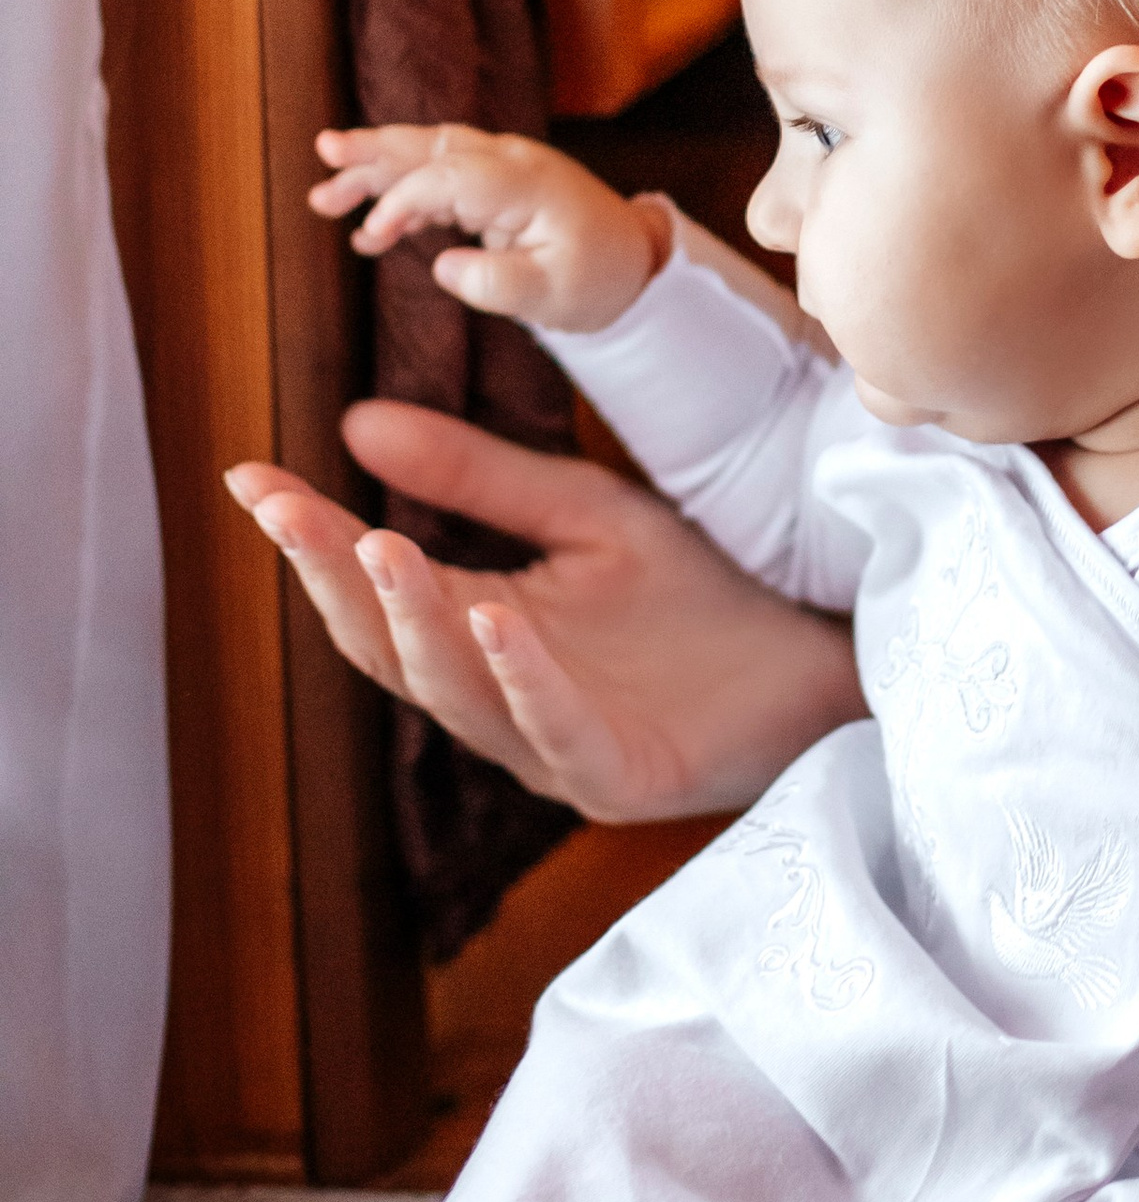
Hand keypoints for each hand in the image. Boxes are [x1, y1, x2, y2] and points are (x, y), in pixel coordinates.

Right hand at [225, 398, 859, 819]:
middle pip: (392, 651)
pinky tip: (497, 622)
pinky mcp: (623, 778)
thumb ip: (480, 478)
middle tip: (290, 512)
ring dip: (415, 622)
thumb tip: (354, 423)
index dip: (311, 541)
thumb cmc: (706, 585)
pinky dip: (523, 678)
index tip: (250, 479)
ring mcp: (557, 747)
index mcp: (483, 635)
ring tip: (380, 547)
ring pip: (458, 696)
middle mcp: (502, 701)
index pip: (375, 591)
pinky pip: (557, 730)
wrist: (824, 644)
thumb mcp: (584, 512)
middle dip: (336, 581)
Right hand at [309, 124, 663, 334]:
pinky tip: (370, 227)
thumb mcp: (556, 297)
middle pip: (435, 145)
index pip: (452, 176)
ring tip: (325, 191)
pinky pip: (440, 175)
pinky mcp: (495, 182)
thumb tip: (443, 267)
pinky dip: (402, 193)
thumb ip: (500, 284)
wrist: (634, 261)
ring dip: (377, 167)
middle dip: (377, 149)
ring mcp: (503, 166)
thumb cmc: (598, 279)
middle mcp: (513, 162)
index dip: (404, 200)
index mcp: (529, 183)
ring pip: (431, 153)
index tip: (372, 237)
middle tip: (325, 152)